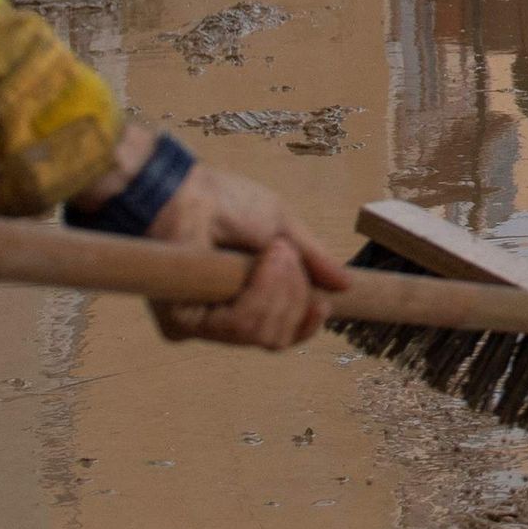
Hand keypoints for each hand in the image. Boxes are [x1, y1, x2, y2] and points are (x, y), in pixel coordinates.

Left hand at [88, 123, 350, 346]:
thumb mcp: (282, 227)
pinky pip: (237, 327)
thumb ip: (312, 260)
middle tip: (287, 254)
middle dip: (295, 295)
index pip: (281, 335)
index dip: (305, 325)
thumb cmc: (226, 201)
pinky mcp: (181, 324)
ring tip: (276, 251)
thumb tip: (346, 286)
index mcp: (244, 300)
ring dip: (280, 290)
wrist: (186, 190)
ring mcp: (201, 326)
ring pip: (260, 334)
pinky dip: (260, 294)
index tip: (323, 304)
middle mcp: (221, 320)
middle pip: (277, 338)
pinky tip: (262, 263)